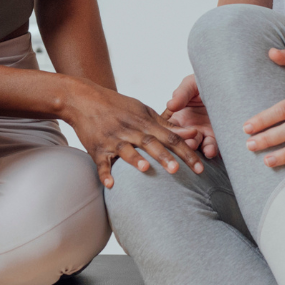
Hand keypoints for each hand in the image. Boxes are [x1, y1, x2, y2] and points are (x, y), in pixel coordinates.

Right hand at [64, 80, 206, 187]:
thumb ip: (166, 124)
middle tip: (178, 170)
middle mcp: (130, 130)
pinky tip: (111, 185)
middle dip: (164, 157)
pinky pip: (101, 162)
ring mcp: (113, 139)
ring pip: (126, 150)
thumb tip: (191, 133)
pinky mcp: (97, 148)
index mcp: (144, 122)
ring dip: (134, 159)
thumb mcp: (143, 110)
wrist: (83, 99)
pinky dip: (104, 173)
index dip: (186, 151)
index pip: (170, 137)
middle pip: (150, 143)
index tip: (200, 167)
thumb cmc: (117, 106)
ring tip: (145, 169)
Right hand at [162, 74, 218, 160]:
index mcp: (178, 115)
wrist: (228, 83)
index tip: (174, 134)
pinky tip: (214, 150)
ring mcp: (203, 133)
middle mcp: (189, 127)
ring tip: (207, 150)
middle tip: (191, 144)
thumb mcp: (191, 84)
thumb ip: (181, 93)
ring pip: (199, 146)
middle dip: (186, 144)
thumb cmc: (205, 82)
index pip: (170, 127)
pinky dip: (213, 149)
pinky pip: (214, 146)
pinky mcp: (217, 137)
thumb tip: (170, 105)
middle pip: (183, 141)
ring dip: (201, 150)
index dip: (171, 132)